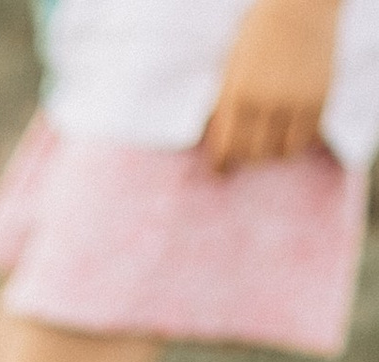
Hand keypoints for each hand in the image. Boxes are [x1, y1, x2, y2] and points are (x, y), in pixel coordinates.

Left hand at [204, 0, 340, 167]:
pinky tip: (291, 132)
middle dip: (247, 157)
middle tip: (248, 151)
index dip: (221, 163)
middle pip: (253, 155)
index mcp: (238, 94)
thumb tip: (217, 142)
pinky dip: (297, 141)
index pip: (226, 148)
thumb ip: (225, 103)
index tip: (222, 169)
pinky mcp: (320, 99)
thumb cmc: (260, 33)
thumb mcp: (232, 66)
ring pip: (281, 153)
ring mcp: (295, 101)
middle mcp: (267, 102)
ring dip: (274, 152)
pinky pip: (307, 138)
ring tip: (270, 142)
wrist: (301, 5)